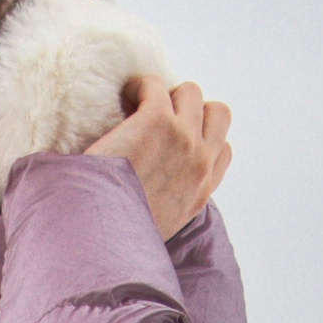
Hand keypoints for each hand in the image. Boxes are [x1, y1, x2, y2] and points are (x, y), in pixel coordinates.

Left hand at [85, 76, 232, 237]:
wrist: (100, 238)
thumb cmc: (118, 237)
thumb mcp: (158, 230)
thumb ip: (168, 206)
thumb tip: (154, 193)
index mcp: (201, 192)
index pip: (222, 152)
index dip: (200, 139)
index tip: (172, 142)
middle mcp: (200, 164)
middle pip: (217, 114)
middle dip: (191, 110)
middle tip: (158, 119)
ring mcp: (183, 139)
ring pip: (191, 92)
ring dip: (166, 94)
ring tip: (137, 107)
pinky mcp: (157, 121)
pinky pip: (155, 85)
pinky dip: (139, 87)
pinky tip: (123, 100)